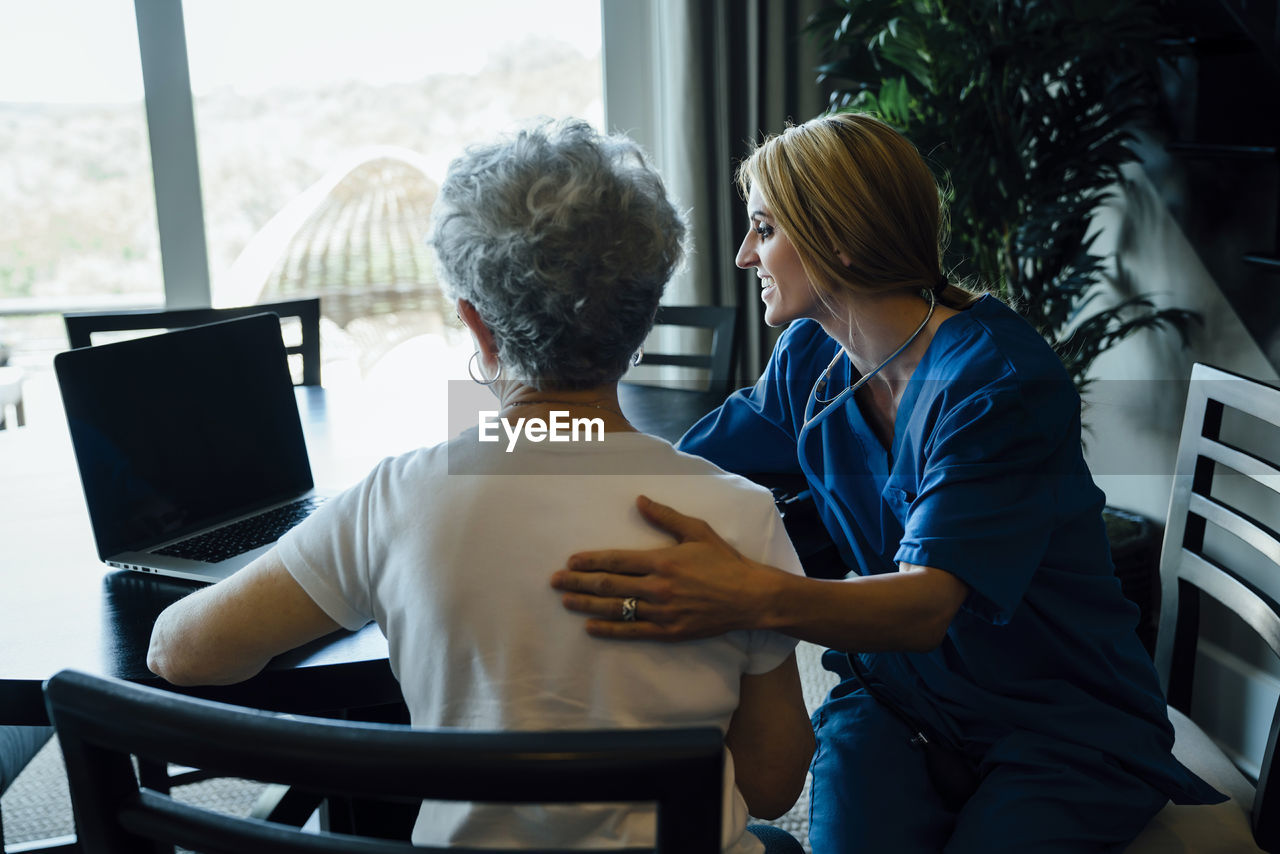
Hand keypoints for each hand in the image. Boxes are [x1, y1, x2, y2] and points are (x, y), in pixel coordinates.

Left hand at [549, 495, 783, 640]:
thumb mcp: (697, 531)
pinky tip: (591, 627)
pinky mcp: (669, 632)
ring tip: (566, 601)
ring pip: (616, 608)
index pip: (616, 560)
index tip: (570, 560)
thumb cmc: (724, 561)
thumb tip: (639, 501)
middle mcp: (657, 588)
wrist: (750, 597)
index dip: (590, 561)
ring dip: (587, 604)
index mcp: (662, 561)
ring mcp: (662, 612)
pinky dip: (609, 630)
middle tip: (555, 581)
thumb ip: (665, 517)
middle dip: (578, 582)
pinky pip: (632, 631)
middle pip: (609, 585)